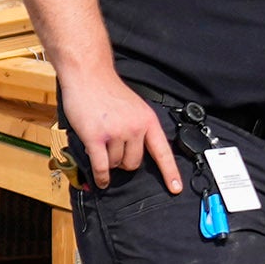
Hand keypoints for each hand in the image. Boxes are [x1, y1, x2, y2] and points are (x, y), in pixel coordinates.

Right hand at [58, 69, 182, 191]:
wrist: (89, 76)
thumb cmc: (109, 92)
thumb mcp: (135, 108)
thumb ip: (139, 128)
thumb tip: (137, 154)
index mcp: (148, 120)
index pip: (163, 151)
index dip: (170, 172)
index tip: (175, 188)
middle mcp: (135, 128)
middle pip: (134, 163)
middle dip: (123, 162)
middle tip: (114, 149)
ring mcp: (115, 133)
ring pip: (115, 164)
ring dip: (108, 161)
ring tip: (102, 144)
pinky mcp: (95, 137)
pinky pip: (101, 166)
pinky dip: (101, 176)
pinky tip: (101, 180)